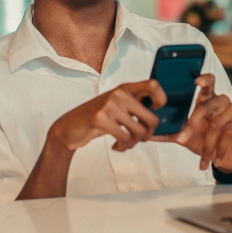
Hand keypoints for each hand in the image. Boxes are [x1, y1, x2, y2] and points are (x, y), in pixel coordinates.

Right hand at [49, 80, 166, 151]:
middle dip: (148, 134)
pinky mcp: (100, 118)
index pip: (153, 85)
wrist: (69, 128)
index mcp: (126, 88)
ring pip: (139, 132)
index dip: (161, 99)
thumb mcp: (117, 105)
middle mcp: (119, 93)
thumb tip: (159, 115)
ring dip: (134, 143)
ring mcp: (109, 105)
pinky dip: (123, 147)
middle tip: (140, 138)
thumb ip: (135, 105)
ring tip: (126, 144)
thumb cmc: (98, 118)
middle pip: (152, 118)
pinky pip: (125, 138)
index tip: (155, 110)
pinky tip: (117, 146)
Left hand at [153, 74, 231, 172]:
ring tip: (203, 158)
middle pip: (206, 105)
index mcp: (208, 100)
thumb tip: (150, 134)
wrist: (227, 160)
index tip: (196, 81)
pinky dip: (220, 149)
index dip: (204, 79)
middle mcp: (222, 102)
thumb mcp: (187, 138)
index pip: (208, 83)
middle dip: (192, 124)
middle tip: (183, 139)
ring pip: (217, 124)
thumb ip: (171, 133)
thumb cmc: (207, 143)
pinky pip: (229, 133)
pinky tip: (215, 159)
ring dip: (208, 144)